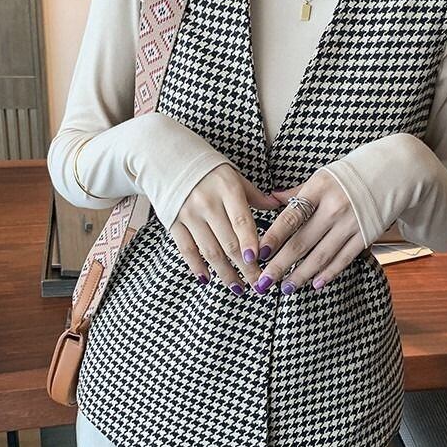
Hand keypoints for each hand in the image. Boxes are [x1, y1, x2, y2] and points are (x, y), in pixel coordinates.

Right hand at [168, 164, 281, 293]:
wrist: (167, 158)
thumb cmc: (209, 169)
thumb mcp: (234, 175)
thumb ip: (254, 196)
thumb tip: (278, 206)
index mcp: (227, 189)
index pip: (242, 220)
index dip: (250, 242)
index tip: (258, 261)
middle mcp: (207, 202)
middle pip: (229, 241)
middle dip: (245, 267)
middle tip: (258, 284)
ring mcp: (188, 214)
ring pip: (209, 250)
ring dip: (225, 273)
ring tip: (238, 288)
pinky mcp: (173, 222)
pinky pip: (186, 249)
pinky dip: (197, 266)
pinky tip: (207, 279)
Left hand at [253, 169, 365, 295]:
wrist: (395, 171)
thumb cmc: (352, 173)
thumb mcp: (323, 176)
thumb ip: (297, 191)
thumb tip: (270, 199)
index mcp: (319, 189)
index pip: (290, 217)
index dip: (273, 237)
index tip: (259, 253)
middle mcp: (334, 207)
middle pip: (301, 242)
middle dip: (280, 265)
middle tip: (263, 282)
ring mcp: (351, 223)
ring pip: (321, 256)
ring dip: (301, 275)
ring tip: (286, 288)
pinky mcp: (366, 235)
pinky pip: (343, 259)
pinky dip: (328, 273)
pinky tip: (314, 283)